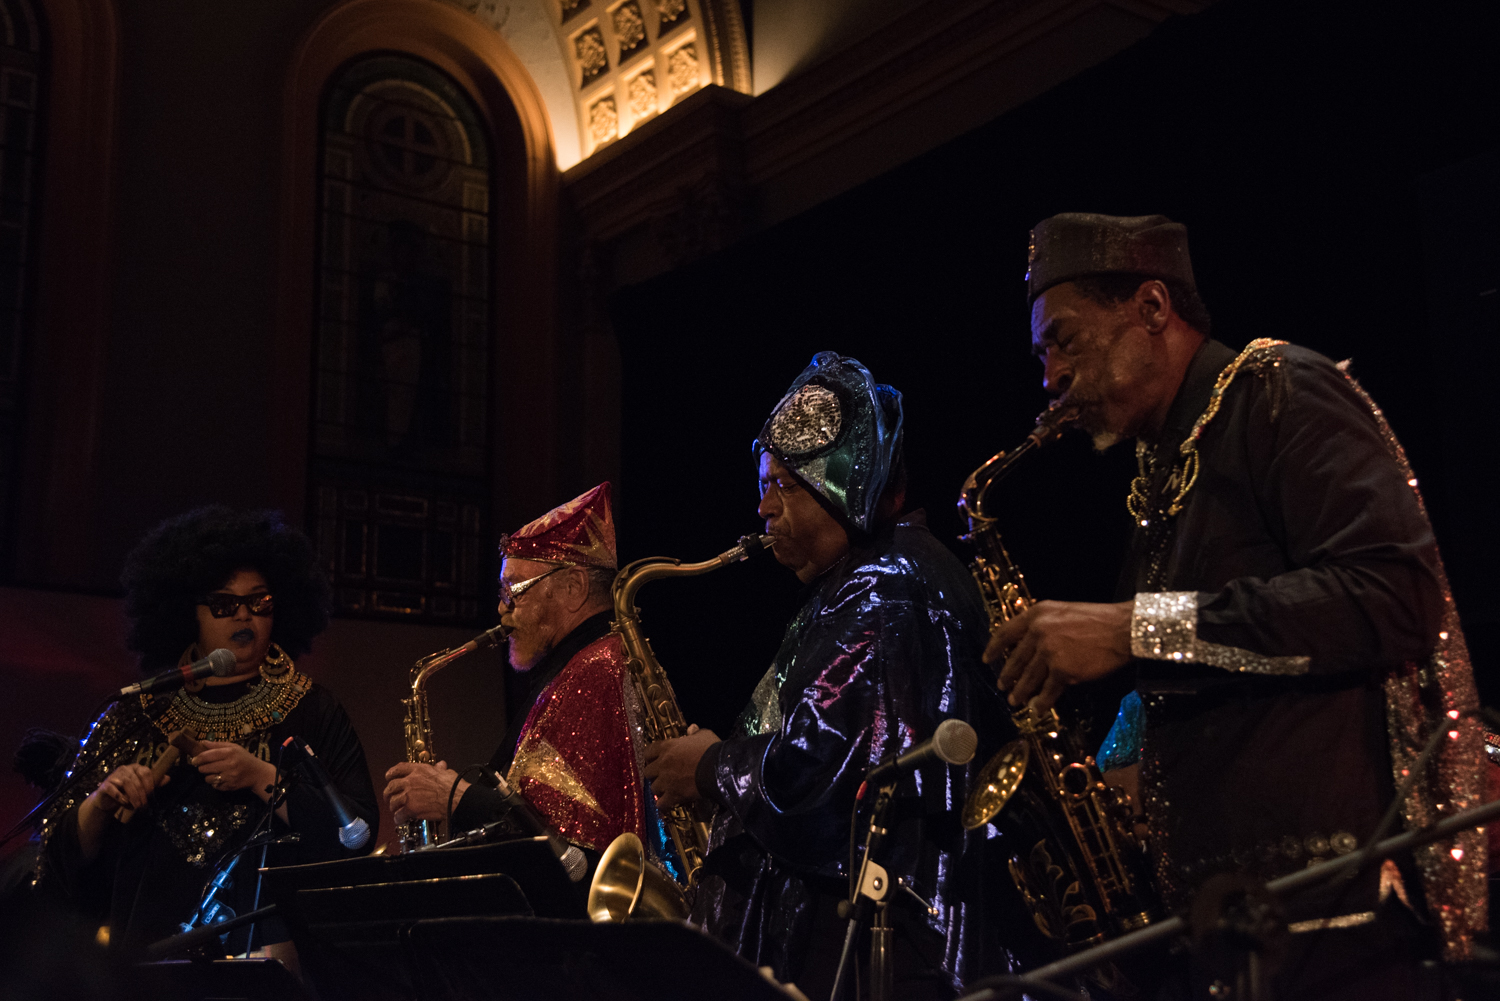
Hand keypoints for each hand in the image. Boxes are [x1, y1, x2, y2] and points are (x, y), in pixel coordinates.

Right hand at [86, 763, 166, 813]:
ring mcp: (114, 776)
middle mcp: (125, 769)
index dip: (150, 784)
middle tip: (145, 805)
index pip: (146, 771)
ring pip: (127, 783)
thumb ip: (153, 783)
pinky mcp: (105, 785)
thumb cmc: (126, 793)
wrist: (107, 800)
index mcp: (135, 768)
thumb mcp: (141, 789)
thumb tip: (168, 778)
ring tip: (137, 806)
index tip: (152, 795)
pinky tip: (125, 803)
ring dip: (134, 796)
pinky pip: (113, 789)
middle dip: (142, 794)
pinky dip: (120, 797)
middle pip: (137, 779)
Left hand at [191, 741, 276, 795]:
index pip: (207, 756)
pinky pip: (214, 785)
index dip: (198, 758)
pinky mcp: (228, 787)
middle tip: (206, 766)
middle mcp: (229, 765)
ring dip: (209, 776)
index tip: (194, 760)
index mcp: (230, 753)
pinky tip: (222, 778)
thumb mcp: (234, 748)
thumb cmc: (244, 758)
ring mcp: (229, 777)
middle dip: (202, 767)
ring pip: (207, 778)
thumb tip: (202, 742)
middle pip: (204, 768)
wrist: (257, 774)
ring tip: (215, 772)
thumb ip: (218, 745)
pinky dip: (215, 782)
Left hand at [384, 760, 464, 820]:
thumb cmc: (454, 786)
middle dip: (388, 793)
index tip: (389, 777)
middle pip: (391, 786)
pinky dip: (398, 818)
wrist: (456, 798)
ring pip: (393, 801)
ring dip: (393, 807)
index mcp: (419, 770)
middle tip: (389, 797)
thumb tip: (441, 765)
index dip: (391, 773)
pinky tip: (400, 819)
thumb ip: (440, 769)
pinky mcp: (410, 808)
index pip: (398, 768)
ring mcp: (409, 795)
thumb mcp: (446, 772)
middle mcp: (410, 781)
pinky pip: (399, 814)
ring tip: (396, 810)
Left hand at [642, 725, 719, 810]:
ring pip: (654, 788)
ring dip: (659, 788)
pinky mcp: (673, 795)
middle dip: (654, 773)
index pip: (648, 751)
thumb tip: (691, 728)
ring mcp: (666, 781)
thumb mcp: (704, 735)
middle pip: (648, 771)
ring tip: (667, 789)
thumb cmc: (710, 749)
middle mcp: (662, 764)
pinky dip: (664, 805)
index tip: (655, 758)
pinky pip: (662, 804)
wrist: (718, 769)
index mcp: (667, 747)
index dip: (651, 756)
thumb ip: (695, 732)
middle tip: (662, 774)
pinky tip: (668, 804)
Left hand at [985, 600, 1133, 709]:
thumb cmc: (1098, 620)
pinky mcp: (1062, 671)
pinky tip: (1037, 709)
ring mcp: (1049, 652)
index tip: (987, 659)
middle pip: (1015, 659)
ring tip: (1014, 701)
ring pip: (1028, 678)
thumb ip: (1044, 625)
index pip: (1005, 632)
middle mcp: (1038, 632)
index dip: (993, 648)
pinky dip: (1042, 702)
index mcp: (1037, 614)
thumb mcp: (1063, 612)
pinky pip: (1047, 691)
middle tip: (1001, 685)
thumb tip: (1028, 643)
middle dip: (1006, 675)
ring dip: (1020, 692)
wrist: (1123, 629)